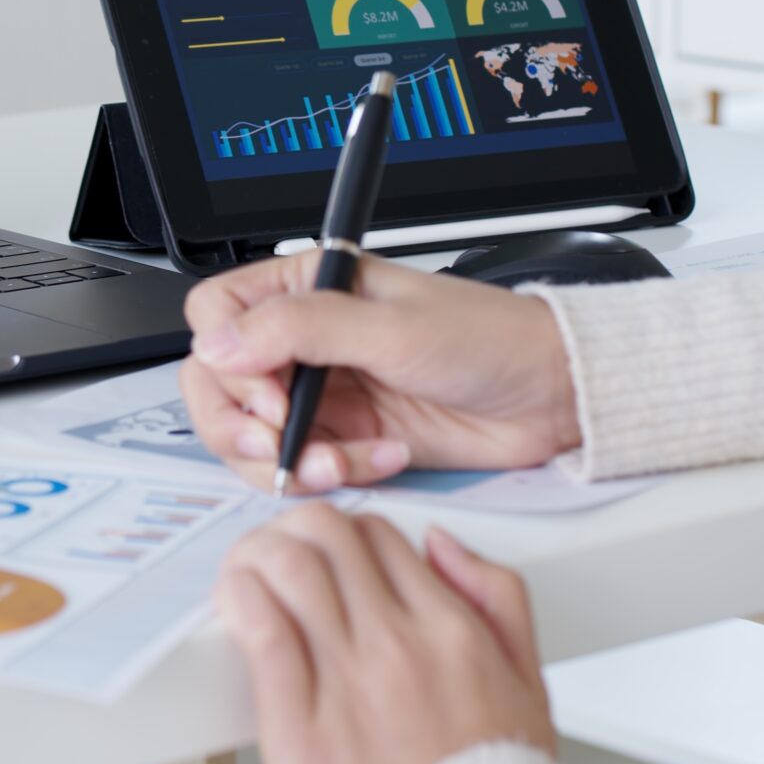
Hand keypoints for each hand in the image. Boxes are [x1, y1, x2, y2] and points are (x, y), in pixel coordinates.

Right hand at [182, 253, 579, 492]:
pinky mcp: (344, 438)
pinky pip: (300, 468)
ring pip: (249, 435)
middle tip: (283, 442)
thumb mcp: (391, 328)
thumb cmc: (487, 339)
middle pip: (216, 384)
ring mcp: (321, 393)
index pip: (216, 315)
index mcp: (306, 288)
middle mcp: (304, 339)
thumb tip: (221, 342)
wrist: (547, 395)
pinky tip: (378, 460)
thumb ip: (302, 329)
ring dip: (285, 461)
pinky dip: (328, 475)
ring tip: (338, 463)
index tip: (272, 391)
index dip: (228, 360)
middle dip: (241, 424)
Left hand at [219, 505, 556, 763]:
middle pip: (330, 538)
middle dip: (297, 528)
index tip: (331, 549)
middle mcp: (400, 646)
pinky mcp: (298, 728)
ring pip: (290, 568)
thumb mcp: (529, 684)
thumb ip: (498, 598)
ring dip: (260, 552)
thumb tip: (443, 544)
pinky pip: (261, 633)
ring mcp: (347, 684)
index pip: (381, 536)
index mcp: (453, 632)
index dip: (348, 532)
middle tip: (281, 547)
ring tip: (250, 567)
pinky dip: (240, 597)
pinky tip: (236, 597)